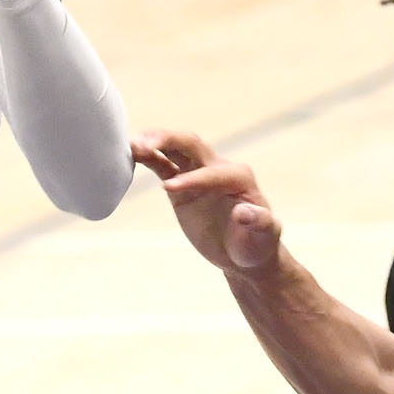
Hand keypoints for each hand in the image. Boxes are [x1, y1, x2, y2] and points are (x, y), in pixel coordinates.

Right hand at [132, 129, 282, 273]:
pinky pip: (162, 165)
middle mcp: (218, 167)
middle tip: (143, 143)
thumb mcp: (263, 238)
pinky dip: (148, 157)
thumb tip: (244, 212)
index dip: (192, 179)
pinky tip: (130, 154)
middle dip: (168, 140)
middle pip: (190, 143)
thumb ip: (259, 223)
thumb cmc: (256, 245)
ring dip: (153, 143)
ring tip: (131, 145)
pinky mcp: (181, 183)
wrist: (241, 253)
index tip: (168, 190)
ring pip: (174, 148)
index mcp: (239, 176)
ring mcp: (197, 173)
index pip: (212, 172)